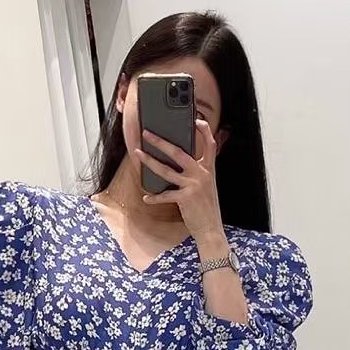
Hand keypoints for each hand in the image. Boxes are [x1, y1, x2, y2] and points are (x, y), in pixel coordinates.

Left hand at [134, 120, 224, 241]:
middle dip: (160, 141)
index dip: (205, 131)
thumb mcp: (206, 186)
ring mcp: (193, 185)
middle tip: (147, 134)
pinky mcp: (185, 198)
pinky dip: (155, 197)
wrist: (211, 228)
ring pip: (166, 170)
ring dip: (150, 162)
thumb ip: (198, 172)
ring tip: (138, 154)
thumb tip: (180, 163)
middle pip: (179, 152)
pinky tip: (146, 197)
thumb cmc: (206, 208)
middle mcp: (201, 174)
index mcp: (208, 169)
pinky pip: (165, 195)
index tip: (198, 121)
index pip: (210, 145)